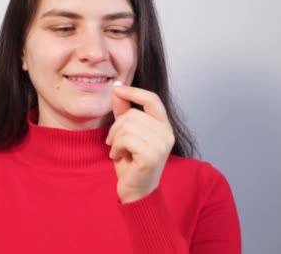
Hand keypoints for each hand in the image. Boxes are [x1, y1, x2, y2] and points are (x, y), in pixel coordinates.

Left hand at [105, 82, 175, 202]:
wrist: (135, 192)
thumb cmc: (131, 163)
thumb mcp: (125, 134)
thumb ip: (124, 112)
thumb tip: (117, 89)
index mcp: (163, 126)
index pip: (152, 99)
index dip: (134, 91)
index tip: (117, 89)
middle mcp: (167, 134)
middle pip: (133, 114)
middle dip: (116, 127)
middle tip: (113, 143)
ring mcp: (161, 145)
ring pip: (128, 126)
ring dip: (115, 139)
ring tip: (117, 151)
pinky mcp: (152, 155)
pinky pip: (126, 139)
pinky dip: (116, 148)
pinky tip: (117, 157)